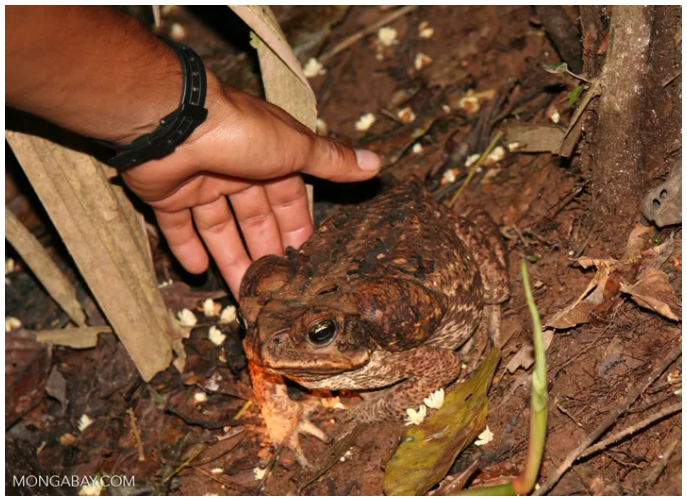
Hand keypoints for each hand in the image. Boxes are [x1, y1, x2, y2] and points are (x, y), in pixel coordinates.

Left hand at [122, 74, 380, 295]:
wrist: (173, 121)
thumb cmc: (241, 132)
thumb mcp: (295, 148)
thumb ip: (332, 161)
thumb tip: (377, 164)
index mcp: (269, 158)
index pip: (288, 198)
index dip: (296, 227)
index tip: (304, 258)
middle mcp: (236, 170)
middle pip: (253, 218)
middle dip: (264, 250)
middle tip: (275, 286)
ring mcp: (200, 181)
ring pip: (218, 228)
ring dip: (230, 259)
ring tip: (243, 294)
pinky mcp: (167, 194)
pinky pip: (178, 226)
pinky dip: (187, 247)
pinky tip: (199, 271)